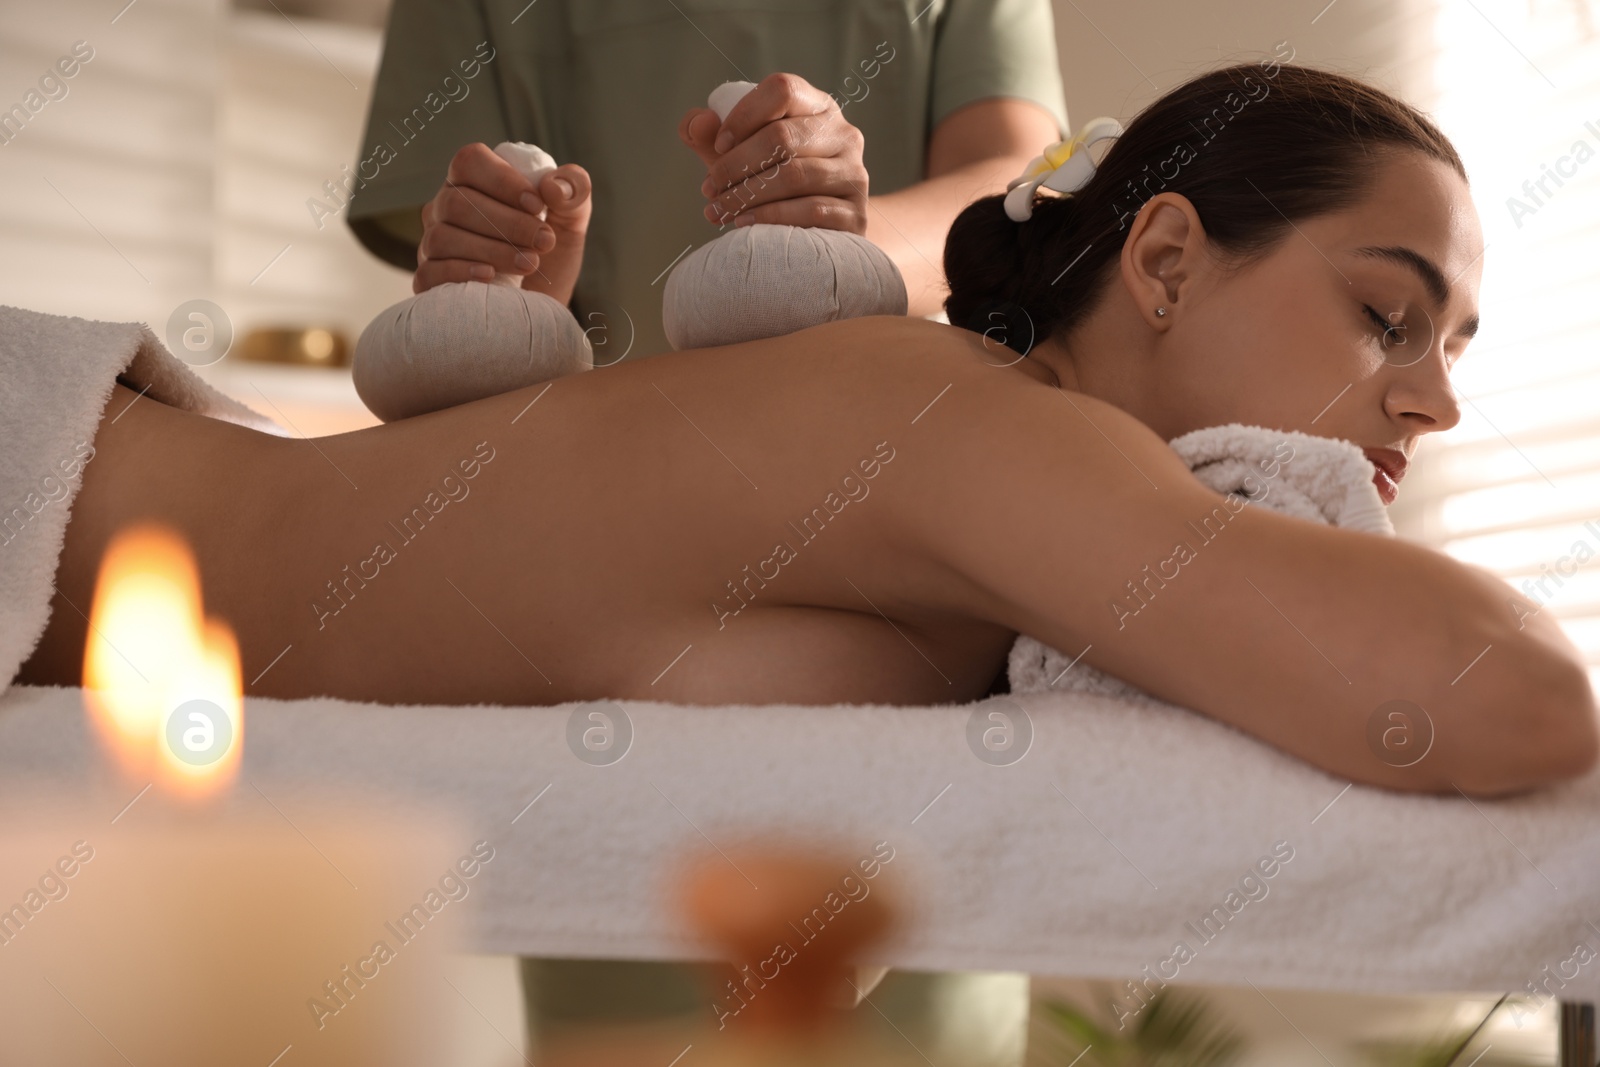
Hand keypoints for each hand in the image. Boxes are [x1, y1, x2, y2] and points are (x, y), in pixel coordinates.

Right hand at [416, 142, 592, 304]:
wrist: (544, 304)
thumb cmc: (551, 255)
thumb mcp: (571, 220)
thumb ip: (573, 191)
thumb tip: (553, 186)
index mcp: (474, 181)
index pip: (470, 161)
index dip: (502, 181)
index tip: (537, 206)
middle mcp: (446, 207)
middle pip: (457, 202)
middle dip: (506, 223)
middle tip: (544, 242)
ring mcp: (433, 242)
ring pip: (443, 237)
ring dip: (492, 250)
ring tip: (530, 263)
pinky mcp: (429, 278)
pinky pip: (430, 271)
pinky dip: (461, 272)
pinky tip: (490, 277)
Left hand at [678, 72, 867, 233]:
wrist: (820, 230)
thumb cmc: (770, 182)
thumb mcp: (738, 154)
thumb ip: (708, 134)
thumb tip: (700, 123)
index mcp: (817, 106)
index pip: (782, 89)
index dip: (744, 114)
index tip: (718, 145)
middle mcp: (843, 134)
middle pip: (783, 136)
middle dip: (736, 164)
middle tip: (709, 188)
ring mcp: (854, 174)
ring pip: (794, 175)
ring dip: (746, 195)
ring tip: (718, 210)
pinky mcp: (856, 214)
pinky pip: (811, 211)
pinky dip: (770, 217)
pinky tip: (743, 224)